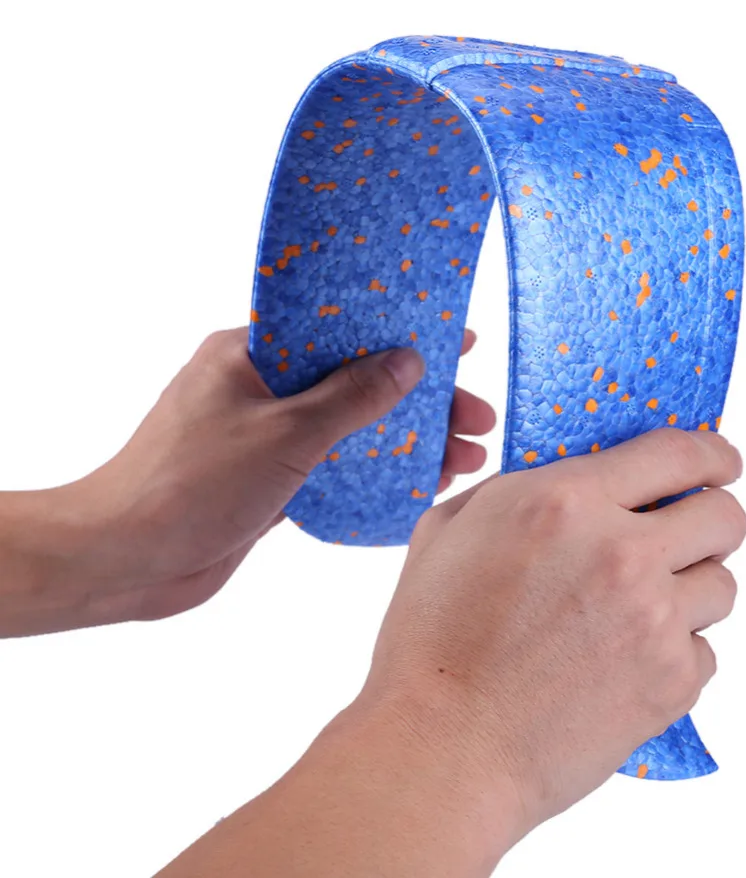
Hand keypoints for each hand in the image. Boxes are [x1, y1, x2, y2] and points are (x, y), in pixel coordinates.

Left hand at [2, 326, 494, 632]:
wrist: (126, 561)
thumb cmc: (191, 485)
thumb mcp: (285, 434)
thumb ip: (352, 398)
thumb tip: (406, 363)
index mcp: (251, 352)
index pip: (341, 326)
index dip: (402, 332)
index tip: (457, 342)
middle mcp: (261, 386)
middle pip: (357, 379)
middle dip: (421, 399)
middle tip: (477, 418)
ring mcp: (266, 432)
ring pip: (352, 424)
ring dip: (408, 438)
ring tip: (465, 457)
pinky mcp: (270, 477)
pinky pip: (336, 463)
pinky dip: (377, 470)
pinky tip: (421, 482)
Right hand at [348, 427, 745, 838]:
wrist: (442, 750)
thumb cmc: (431, 642)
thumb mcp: (450, 529)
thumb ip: (519, 491)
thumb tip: (573, 483)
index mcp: (565, 500)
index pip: (676, 453)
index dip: (712, 453)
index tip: (722, 461)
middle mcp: (621, 551)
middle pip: (725, 516)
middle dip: (715, 519)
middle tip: (690, 535)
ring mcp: (653, 619)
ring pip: (724, 585)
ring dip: (693, 589)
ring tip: (641, 611)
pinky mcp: (670, 682)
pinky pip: (706, 651)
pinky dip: (676, 653)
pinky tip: (625, 664)